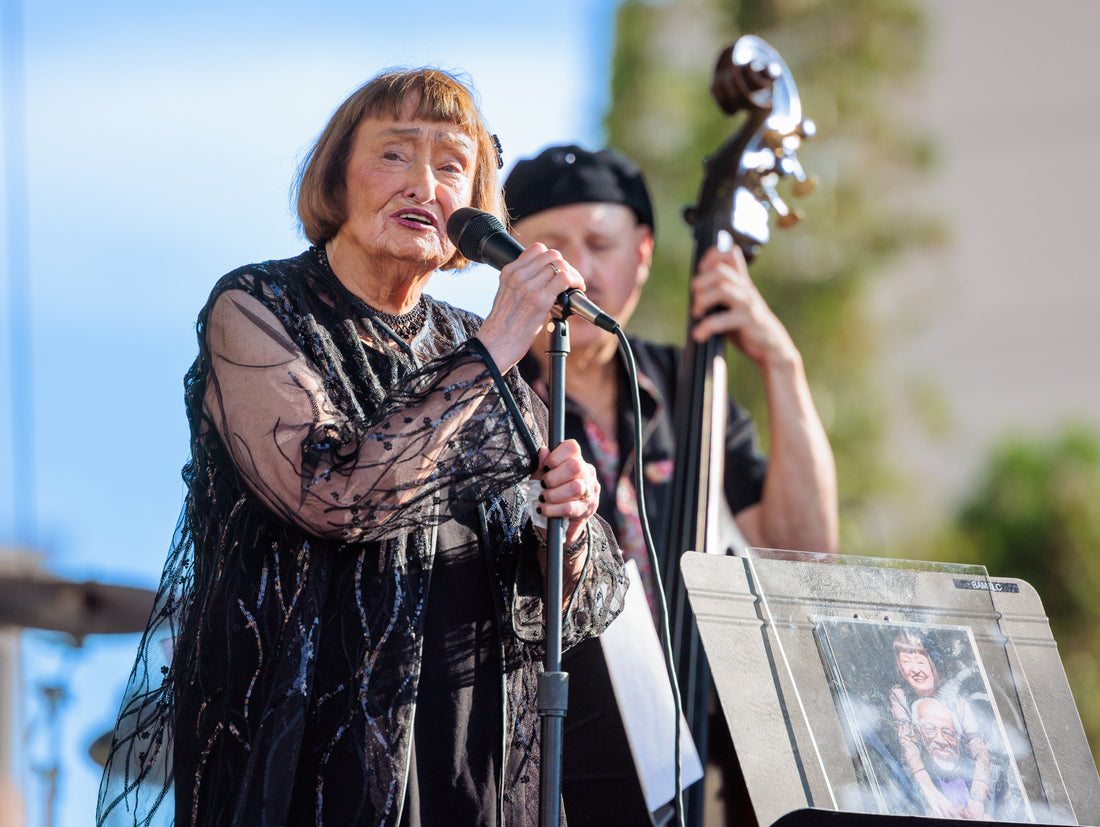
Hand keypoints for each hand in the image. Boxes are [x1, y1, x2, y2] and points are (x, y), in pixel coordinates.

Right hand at [476, 244, 584, 369]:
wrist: (493, 346)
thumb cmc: (501, 328)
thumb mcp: (506, 296)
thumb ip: (521, 284)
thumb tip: (543, 281)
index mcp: (509, 272)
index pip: (537, 249)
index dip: (552, 259)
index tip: (556, 271)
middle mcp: (518, 275)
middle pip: (552, 255)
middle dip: (565, 266)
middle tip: (569, 281)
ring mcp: (529, 286)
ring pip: (560, 265)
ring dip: (573, 275)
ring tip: (574, 287)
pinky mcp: (540, 300)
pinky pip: (564, 278)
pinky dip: (575, 282)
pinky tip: (576, 291)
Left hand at [531, 442, 599, 545]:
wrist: (558, 523)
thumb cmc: (551, 493)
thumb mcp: (542, 478)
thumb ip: (542, 465)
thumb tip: (543, 451)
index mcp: (577, 460)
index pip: (572, 447)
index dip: (556, 456)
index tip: (546, 467)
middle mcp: (587, 473)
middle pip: (575, 466)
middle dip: (553, 477)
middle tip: (543, 485)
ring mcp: (590, 492)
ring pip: (576, 487)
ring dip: (553, 494)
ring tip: (543, 498)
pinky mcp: (587, 510)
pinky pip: (570, 508)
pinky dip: (552, 509)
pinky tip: (543, 509)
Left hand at [689, 244, 797, 369]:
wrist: (772, 346)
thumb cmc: (747, 327)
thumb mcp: (733, 306)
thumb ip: (718, 295)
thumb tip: (694, 289)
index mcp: (741, 282)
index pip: (731, 254)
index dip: (713, 255)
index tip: (700, 269)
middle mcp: (745, 288)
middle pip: (720, 270)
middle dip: (700, 282)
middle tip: (695, 300)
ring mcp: (748, 303)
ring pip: (722, 288)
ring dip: (702, 300)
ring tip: (696, 314)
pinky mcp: (749, 320)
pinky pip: (723, 318)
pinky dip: (706, 326)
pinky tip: (700, 334)